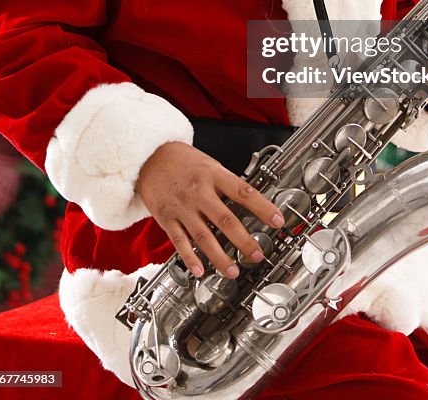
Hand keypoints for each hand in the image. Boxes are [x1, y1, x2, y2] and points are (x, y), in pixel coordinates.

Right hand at [135, 141, 284, 279]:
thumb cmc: (183, 160)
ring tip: (233, 271)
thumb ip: (227, 185)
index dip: (263, 207)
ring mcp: (182, 207)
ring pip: (203, 236)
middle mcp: (199, 192)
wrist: (149, 156)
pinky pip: (179, 241)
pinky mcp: (166, 218)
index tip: (278, 220)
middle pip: (225, 219)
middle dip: (243, 240)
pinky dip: (189, 258)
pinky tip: (199, 270)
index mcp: (214, 175)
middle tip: (257, 254)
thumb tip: (250, 204)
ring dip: (219, 257)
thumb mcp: (210, 165)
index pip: (244, 192)